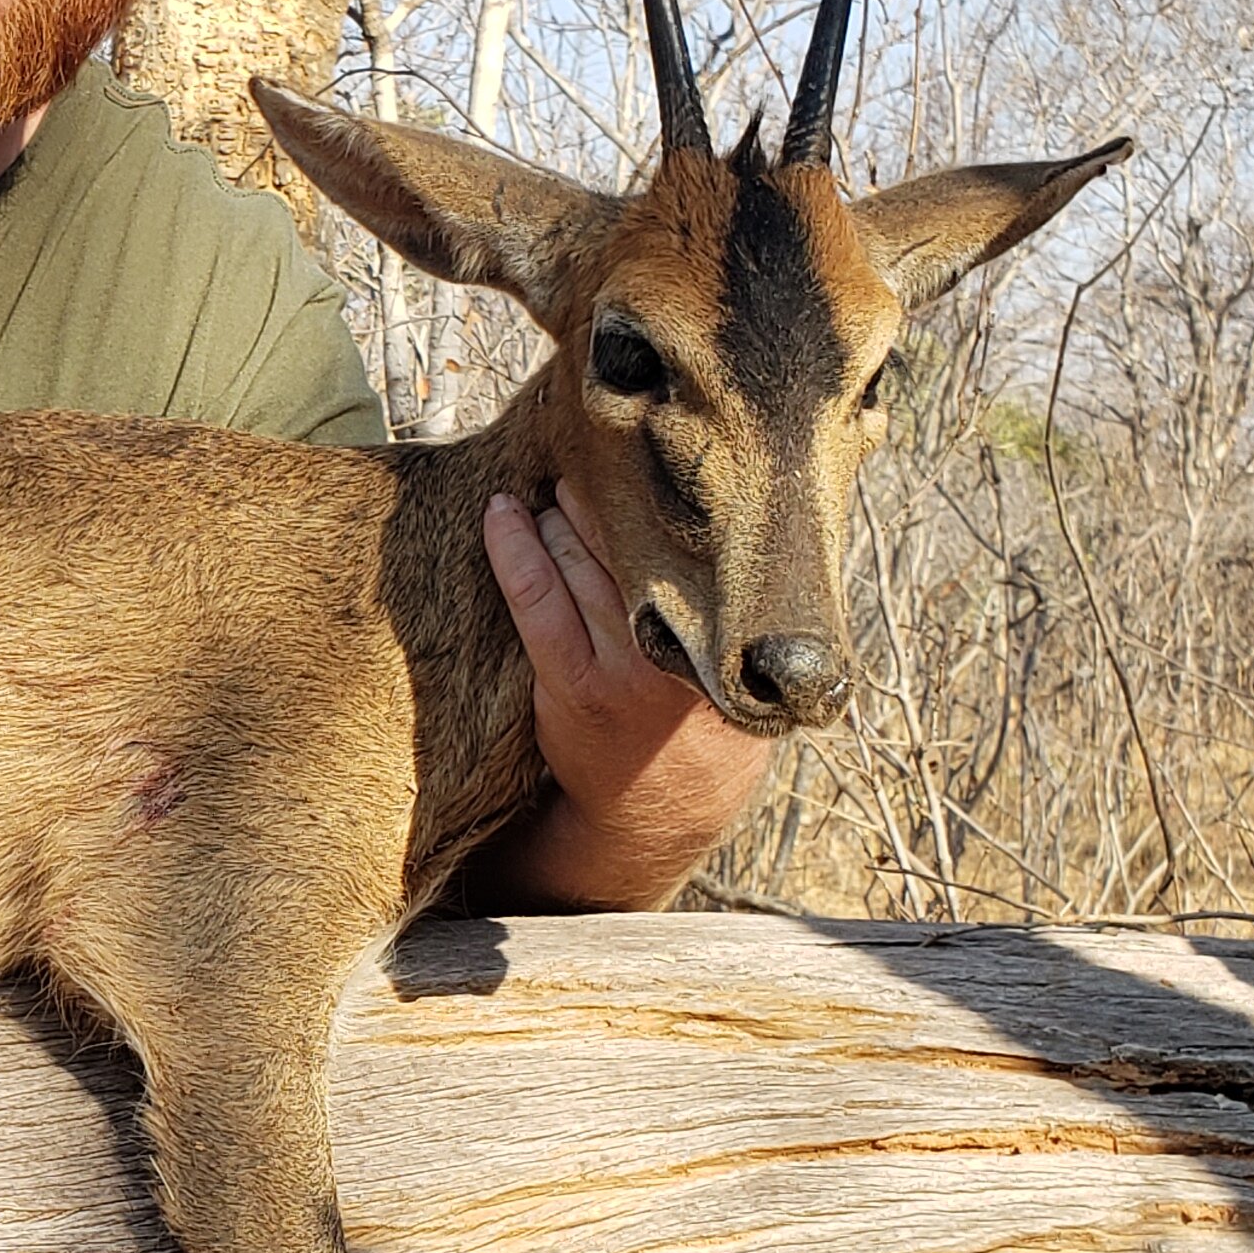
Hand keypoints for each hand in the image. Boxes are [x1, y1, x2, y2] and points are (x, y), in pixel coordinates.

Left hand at [472, 491, 773, 911]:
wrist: (664, 811)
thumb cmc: (706, 721)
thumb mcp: (741, 655)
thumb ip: (736, 593)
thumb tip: (752, 503)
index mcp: (727, 628)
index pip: (689, 534)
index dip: (664, 485)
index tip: (652, 441)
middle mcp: (679, 643)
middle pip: (631, 537)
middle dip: (606, 489)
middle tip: (591, 454)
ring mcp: (622, 664)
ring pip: (579, 558)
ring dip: (558, 515)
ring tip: (552, 489)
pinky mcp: (571, 683)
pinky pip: (534, 595)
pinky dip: (513, 547)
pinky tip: (501, 513)